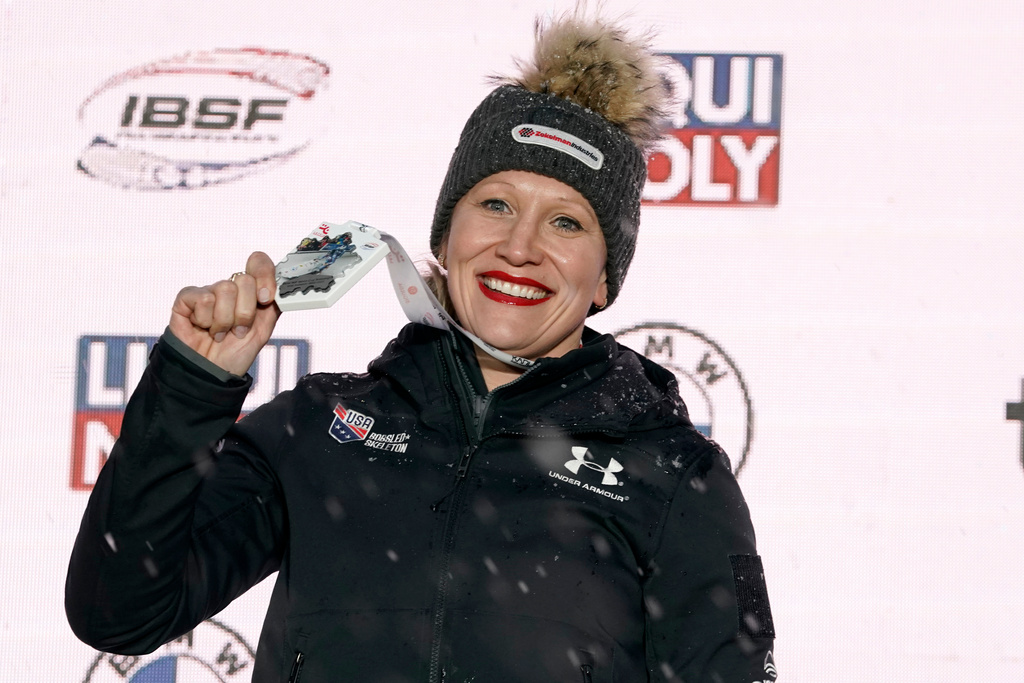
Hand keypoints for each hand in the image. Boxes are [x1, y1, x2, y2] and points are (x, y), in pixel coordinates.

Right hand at [169, 252, 280, 375]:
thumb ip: (275, 305)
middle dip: (246, 312)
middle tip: (239, 329)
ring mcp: (208, 292)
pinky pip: (203, 298)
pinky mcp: (187, 298)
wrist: (211, 373)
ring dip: (226, 320)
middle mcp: (229, 289)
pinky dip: (206, 320)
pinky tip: (203, 328)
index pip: (259, 263)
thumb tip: (285, 286)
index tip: (266, 299)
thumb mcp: (264, 329)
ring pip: (225, 289)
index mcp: (249, 292)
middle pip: (245, 280)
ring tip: (220, 333)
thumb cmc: (235, 353)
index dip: (265, 276)